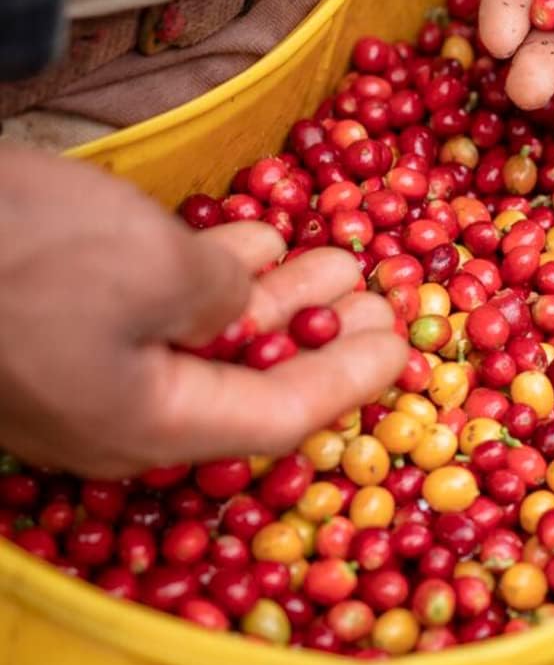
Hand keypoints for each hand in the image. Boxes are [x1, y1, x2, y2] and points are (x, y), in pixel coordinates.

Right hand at [0, 149, 406, 477]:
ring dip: (276, 295)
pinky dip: (213, 275)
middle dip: (323, 333)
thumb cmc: (20, 253)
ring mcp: (86, 368)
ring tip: (336, 255)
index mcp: (150, 425)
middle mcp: (121, 412)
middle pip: (250, 380)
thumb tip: (238, 300)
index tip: (403, 346)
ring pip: (208, 338)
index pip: (280, 417)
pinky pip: (159, 309)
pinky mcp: (59, 322)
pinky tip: (253, 239)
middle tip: (380, 295)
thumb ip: (221, 298)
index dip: (349, 381)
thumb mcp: (153, 269)